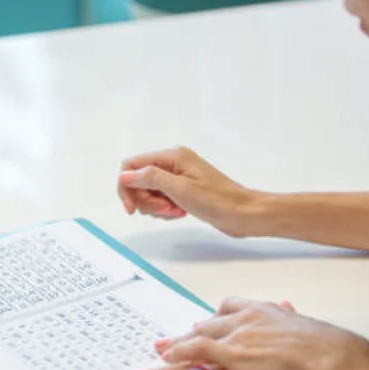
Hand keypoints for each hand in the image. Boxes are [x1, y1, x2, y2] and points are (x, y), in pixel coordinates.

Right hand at [117, 147, 261, 235]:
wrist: (243, 214)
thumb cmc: (218, 200)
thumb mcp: (180, 189)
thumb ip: (150, 179)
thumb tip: (125, 175)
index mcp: (172, 156)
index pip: (131, 166)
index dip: (127, 187)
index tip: (132, 208)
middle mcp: (172, 163)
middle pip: (139, 180)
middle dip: (145, 200)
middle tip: (164, 210)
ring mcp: (177, 176)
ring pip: (149, 192)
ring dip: (156, 207)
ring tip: (175, 212)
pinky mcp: (182, 190)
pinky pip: (161, 199)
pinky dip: (165, 210)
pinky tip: (179, 213)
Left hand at [141, 297, 368, 369]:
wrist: (334, 358)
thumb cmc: (329, 349)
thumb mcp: (307, 331)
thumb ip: (292, 324)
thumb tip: (291, 316)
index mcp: (266, 310)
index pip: (232, 307)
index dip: (218, 318)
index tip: (206, 324)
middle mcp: (248, 317)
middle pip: (210, 321)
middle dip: (192, 331)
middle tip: (173, 338)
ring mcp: (239, 334)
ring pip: (198, 334)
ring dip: (176, 343)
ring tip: (159, 350)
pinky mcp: (234, 353)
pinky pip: (197, 350)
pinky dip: (178, 353)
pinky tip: (165, 360)